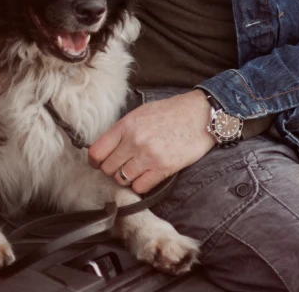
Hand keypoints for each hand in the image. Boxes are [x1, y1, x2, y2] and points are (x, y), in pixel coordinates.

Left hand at [89, 90, 217, 193]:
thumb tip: (107, 148)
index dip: (96, 161)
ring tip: (138, 169)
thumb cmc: (173, 112)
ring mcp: (149, 155)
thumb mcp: (143, 113)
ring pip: (122, 180)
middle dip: (113, 170)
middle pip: (108, 169)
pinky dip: (142, 184)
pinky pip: (140, 187)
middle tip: (124, 165)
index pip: (96, 152)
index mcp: (127, 125)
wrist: (202, 114)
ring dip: (128, 177)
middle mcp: (135, 140)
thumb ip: (123, 130)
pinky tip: (149, 175)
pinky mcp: (163, 168)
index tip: (101, 163)